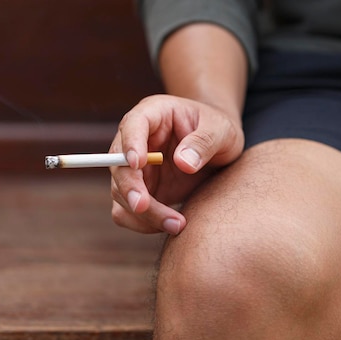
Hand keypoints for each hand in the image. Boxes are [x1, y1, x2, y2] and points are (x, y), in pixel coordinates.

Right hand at [109, 94, 244, 234]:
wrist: (219, 149)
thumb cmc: (218, 130)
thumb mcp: (222, 130)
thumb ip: (204, 143)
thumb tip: (183, 163)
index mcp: (153, 115)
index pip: (132, 124)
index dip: (130, 143)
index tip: (137, 163)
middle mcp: (136, 141)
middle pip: (118, 164)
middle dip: (129, 187)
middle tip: (143, 206)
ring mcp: (135, 169)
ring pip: (120, 192)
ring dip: (142, 212)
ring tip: (177, 224)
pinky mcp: (141, 192)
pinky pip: (128, 212)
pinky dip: (142, 223)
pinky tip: (169, 225)